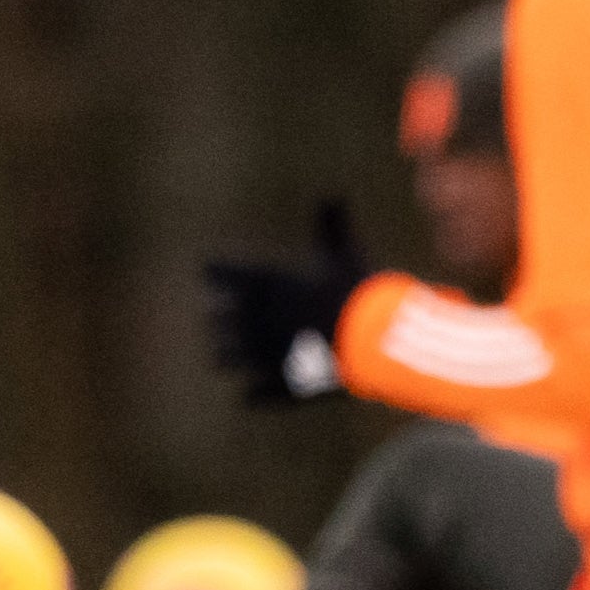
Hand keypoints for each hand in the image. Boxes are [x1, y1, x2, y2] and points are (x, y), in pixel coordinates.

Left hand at [202, 202, 367, 408]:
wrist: (376, 341)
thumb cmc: (359, 290)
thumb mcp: (346, 251)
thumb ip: (333, 225)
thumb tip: (332, 195)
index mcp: (262, 283)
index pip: (216, 272)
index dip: (217, 271)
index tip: (217, 271)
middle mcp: (252, 319)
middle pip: (214, 319)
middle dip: (222, 316)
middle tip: (227, 314)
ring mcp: (262, 356)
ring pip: (222, 357)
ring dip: (227, 353)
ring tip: (234, 352)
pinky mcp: (279, 386)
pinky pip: (252, 394)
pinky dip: (253, 392)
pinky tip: (253, 392)